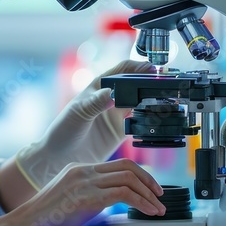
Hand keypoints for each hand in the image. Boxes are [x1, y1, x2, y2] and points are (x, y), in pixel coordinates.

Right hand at [8, 158, 165, 225]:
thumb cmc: (42, 224)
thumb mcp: (69, 205)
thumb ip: (88, 200)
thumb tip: (110, 208)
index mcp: (78, 170)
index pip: (117, 165)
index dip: (139, 176)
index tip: (150, 190)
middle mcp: (82, 171)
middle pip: (127, 167)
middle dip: (149, 181)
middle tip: (161, 196)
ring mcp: (84, 181)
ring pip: (129, 178)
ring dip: (149, 193)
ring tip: (159, 208)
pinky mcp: (87, 196)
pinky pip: (124, 194)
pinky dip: (142, 202)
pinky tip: (148, 212)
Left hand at [15, 60, 153, 189]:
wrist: (59, 158)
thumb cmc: (62, 131)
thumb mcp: (78, 113)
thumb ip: (95, 103)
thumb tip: (110, 94)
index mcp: (98, 87)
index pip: (122, 71)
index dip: (138, 67)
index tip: (152, 68)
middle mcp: (110, 98)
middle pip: (135, 85)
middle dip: (150, 82)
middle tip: (165, 83)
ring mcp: (116, 115)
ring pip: (141, 102)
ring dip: (153, 99)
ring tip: (166, 99)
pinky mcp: (121, 131)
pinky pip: (140, 122)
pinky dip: (150, 119)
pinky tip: (158, 119)